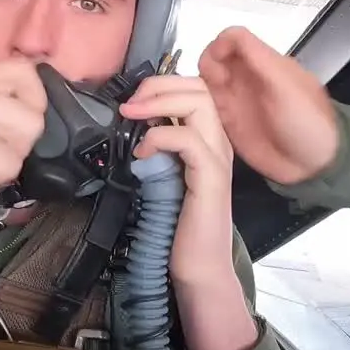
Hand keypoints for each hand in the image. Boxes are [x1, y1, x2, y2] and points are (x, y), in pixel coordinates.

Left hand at [119, 75, 234, 285]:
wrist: (199, 266)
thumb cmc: (179, 223)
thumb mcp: (165, 173)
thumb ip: (160, 146)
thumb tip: (134, 121)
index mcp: (211, 139)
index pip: (197, 88)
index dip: (163, 84)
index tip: (133, 100)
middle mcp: (220, 142)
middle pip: (200, 87)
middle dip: (159, 85)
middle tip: (129, 103)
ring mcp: (219, 159)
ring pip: (199, 104)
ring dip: (158, 102)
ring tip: (131, 117)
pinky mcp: (211, 178)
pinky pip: (188, 139)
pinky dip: (159, 137)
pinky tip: (142, 153)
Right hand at [199, 27, 338, 185]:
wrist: (313, 165)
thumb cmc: (306, 121)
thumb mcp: (286, 84)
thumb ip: (258, 57)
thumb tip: (226, 37)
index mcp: (265, 63)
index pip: (233, 40)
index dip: (219, 45)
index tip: (215, 62)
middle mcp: (247, 78)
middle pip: (214, 58)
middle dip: (207, 66)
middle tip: (213, 86)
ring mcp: (236, 100)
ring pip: (206, 81)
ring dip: (199, 86)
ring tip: (208, 103)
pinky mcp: (228, 123)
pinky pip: (205, 107)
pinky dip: (198, 106)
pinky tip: (201, 115)